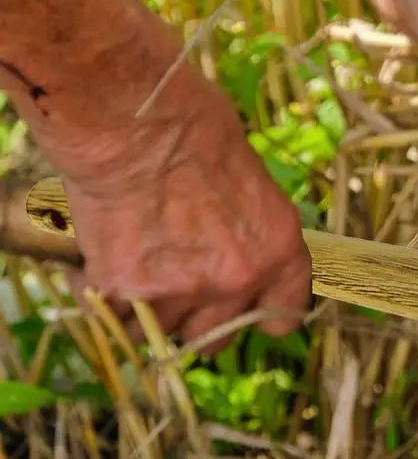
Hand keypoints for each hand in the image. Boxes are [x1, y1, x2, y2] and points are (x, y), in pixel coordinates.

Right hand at [36, 45, 311, 351]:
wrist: (134, 121)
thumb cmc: (194, 125)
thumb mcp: (248, 178)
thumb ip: (245, 226)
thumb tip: (231, 240)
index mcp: (278, 248)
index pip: (283, 315)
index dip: (259, 313)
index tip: (244, 306)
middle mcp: (235, 279)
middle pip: (216, 337)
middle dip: (196, 316)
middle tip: (174, 279)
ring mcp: (178, 291)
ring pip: (158, 332)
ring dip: (145, 308)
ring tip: (131, 258)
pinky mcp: (123, 291)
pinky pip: (108, 315)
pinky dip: (98, 293)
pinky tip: (95, 257)